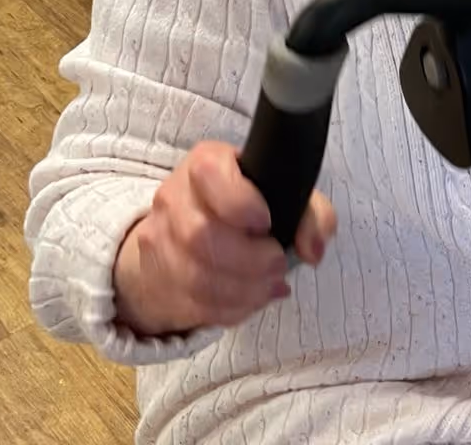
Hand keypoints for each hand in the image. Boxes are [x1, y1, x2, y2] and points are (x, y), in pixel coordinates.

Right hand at [113, 140, 336, 337]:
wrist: (189, 233)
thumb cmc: (244, 206)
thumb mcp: (280, 193)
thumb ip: (310, 214)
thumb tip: (313, 250)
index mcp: (206, 163)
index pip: (210, 172)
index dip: (240, 202)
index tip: (266, 222)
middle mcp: (175, 197)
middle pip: (200, 235)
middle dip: (249, 260)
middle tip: (276, 263)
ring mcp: (160, 239)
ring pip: (196, 276)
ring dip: (243, 290)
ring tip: (270, 285)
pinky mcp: (157, 278)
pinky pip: (193, 303)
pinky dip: (230, 308)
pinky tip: (251, 299)